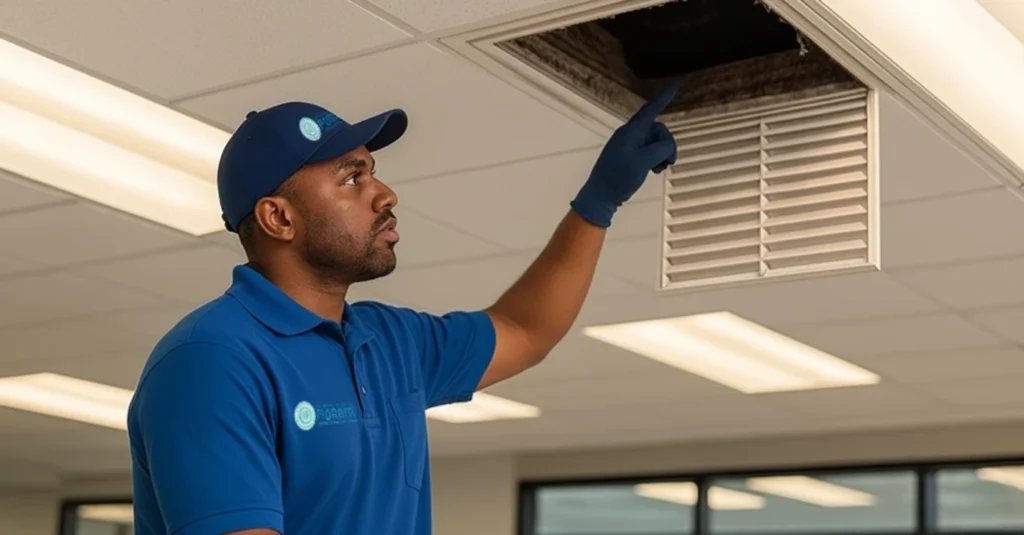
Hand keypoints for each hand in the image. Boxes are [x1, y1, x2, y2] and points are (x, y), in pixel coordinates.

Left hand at [570, 85, 678, 227]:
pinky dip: (656, 159)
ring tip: (659, 169)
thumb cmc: (617, 177)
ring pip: (656, 142)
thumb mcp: (643, 162)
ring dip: (662, 154)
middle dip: (667, 144)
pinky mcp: (631, 157)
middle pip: (658, 130)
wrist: (601, 196)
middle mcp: (630, 135)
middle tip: (668, 162)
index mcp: (630, 132)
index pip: (650, 110)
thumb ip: (660, 149)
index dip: (663, 98)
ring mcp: (630, 146)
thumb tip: (668, 147)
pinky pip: (650, 151)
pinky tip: (654, 170)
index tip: (673, 86)